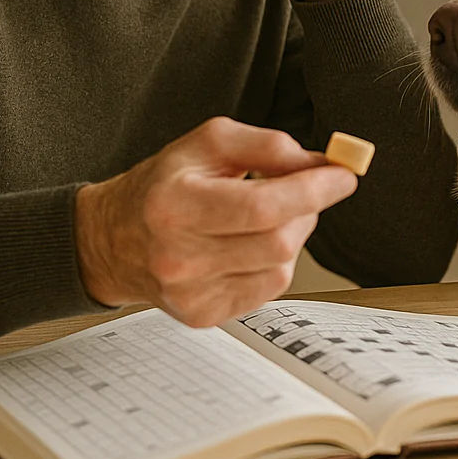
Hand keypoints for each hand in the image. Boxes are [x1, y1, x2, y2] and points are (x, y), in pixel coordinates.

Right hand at [74, 117, 356, 326]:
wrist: (113, 238)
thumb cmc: (166, 182)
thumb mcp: (209, 143)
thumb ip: (267, 145)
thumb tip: (318, 162)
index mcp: (175, 205)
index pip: (263, 207)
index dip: (313, 190)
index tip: (344, 175)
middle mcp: (178, 257)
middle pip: (278, 241)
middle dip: (308, 209)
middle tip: (306, 187)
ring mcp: (190, 294)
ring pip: (281, 266)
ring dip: (293, 233)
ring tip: (267, 214)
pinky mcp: (202, 315)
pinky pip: (269, 288)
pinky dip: (275, 260)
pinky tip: (249, 243)